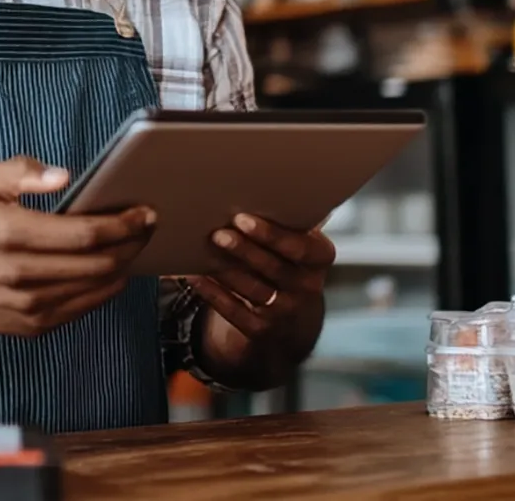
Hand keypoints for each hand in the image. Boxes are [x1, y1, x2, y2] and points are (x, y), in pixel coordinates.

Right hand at [0, 157, 154, 337]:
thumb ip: (22, 171)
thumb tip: (65, 177)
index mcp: (10, 233)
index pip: (85, 233)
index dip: (123, 224)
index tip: (144, 212)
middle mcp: (20, 274)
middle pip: (99, 263)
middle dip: (132, 243)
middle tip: (147, 226)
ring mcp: (26, 306)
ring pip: (96, 289)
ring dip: (123, 266)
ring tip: (133, 246)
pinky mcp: (29, 326)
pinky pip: (81, 309)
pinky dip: (103, 290)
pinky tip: (110, 271)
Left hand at [188, 215, 333, 384]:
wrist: (291, 321)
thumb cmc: (288, 263)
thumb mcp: (300, 245)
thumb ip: (289, 222)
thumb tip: (259, 184)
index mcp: (319, 259)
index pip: (300, 248)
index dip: (271, 235)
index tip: (242, 218)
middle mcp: (307, 288)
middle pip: (273, 267)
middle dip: (244, 250)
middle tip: (218, 233)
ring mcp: (284, 312)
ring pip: (252, 289)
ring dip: (226, 270)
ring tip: (204, 250)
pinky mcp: (260, 330)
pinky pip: (233, 311)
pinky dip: (212, 293)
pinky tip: (194, 276)